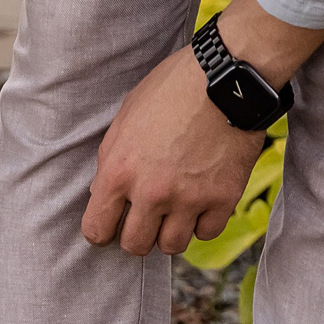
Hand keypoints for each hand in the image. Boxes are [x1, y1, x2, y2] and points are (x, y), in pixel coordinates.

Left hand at [85, 0, 323, 256]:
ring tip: (175, 213)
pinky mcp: (223, 198)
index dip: (102, 231)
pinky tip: (202, 205)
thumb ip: (111, 161)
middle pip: (135, 245)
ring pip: (172, 246)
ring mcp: (189, 199)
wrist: (227, 78)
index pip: (96, 230)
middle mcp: (150, 193)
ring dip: (171, 232)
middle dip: (137, 236)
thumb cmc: (171, 90)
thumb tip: (103, 193)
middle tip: (146, 221)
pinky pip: (207, 233)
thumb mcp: (125, 120)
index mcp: (118, 172)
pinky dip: (204, 224)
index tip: (112, 224)